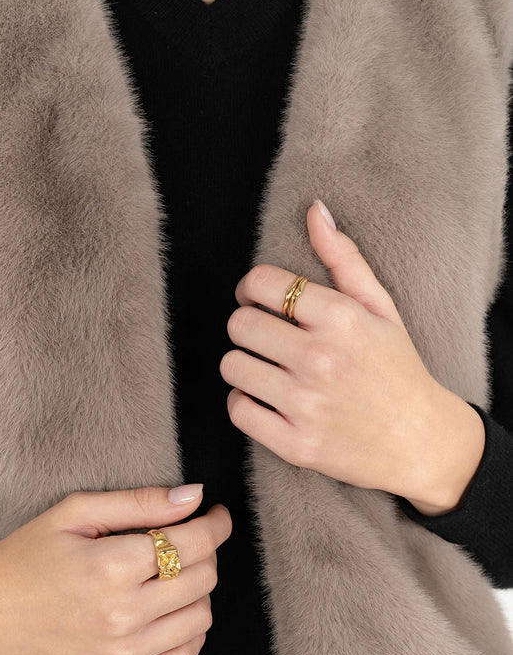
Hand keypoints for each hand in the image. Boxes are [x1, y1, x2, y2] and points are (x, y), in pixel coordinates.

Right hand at [0, 485, 231, 654]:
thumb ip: (139, 502)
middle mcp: (120, 616)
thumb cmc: (28, 554)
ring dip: (197, 592)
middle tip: (184, 541)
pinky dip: (188, 632)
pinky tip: (168, 611)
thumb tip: (195, 497)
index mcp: (109, 567)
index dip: (215, 524)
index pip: (194, 543)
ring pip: (200, 618)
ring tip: (171, 576)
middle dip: (205, 552)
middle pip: (203, 578)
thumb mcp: (75, 513)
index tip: (215, 514)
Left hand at [219, 199, 480, 506]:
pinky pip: (238, 410)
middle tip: (265, 338)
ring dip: (244, 365)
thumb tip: (314, 211)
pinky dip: (245, 403)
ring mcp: (305, 404)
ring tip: (267, 370)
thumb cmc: (398, 370)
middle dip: (247, 326)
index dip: (251, 288)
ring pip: (232, 366)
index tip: (259, 301)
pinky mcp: (294, 443)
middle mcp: (320, 359)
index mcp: (341, 319)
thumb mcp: (381, 309)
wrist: (421, 442)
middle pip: (240, 324)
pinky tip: (267, 400)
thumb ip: (344, 259)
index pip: (261, 283)